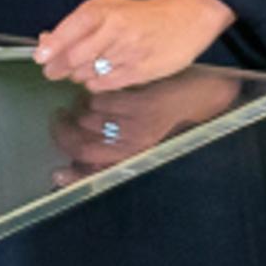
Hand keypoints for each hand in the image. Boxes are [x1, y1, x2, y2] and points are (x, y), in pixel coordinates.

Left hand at [35, 0, 236, 90]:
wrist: (186, 20)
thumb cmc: (142, 15)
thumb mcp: (108, 8)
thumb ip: (76, 26)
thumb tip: (45, 43)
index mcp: (105, 10)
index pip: (70, 30)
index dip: (52, 47)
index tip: (40, 57)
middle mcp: (116, 31)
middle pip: (74, 57)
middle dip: (58, 67)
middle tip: (53, 70)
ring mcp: (128, 53)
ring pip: (86, 73)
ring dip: (77, 75)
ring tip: (82, 68)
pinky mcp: (138, 72)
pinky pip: (103, 84)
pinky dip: (94, 83)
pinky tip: (100, 74)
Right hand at [53, 68, 243, 178]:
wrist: (208, 98)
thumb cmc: (173, 124)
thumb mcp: (143, 147)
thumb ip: (107, 159)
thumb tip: (64, 173)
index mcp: (133, 159)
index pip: (91, 172)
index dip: (72, 175)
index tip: (56, 172)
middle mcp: (134, 147)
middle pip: (80, 144)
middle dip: (62, 132)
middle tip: (59, 119)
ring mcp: (138, 125)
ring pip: (86, 117)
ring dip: (77, 109)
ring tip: (79, 103)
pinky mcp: (142, 103)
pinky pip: (101, 97)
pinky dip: (94, 94)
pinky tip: (98, 90)